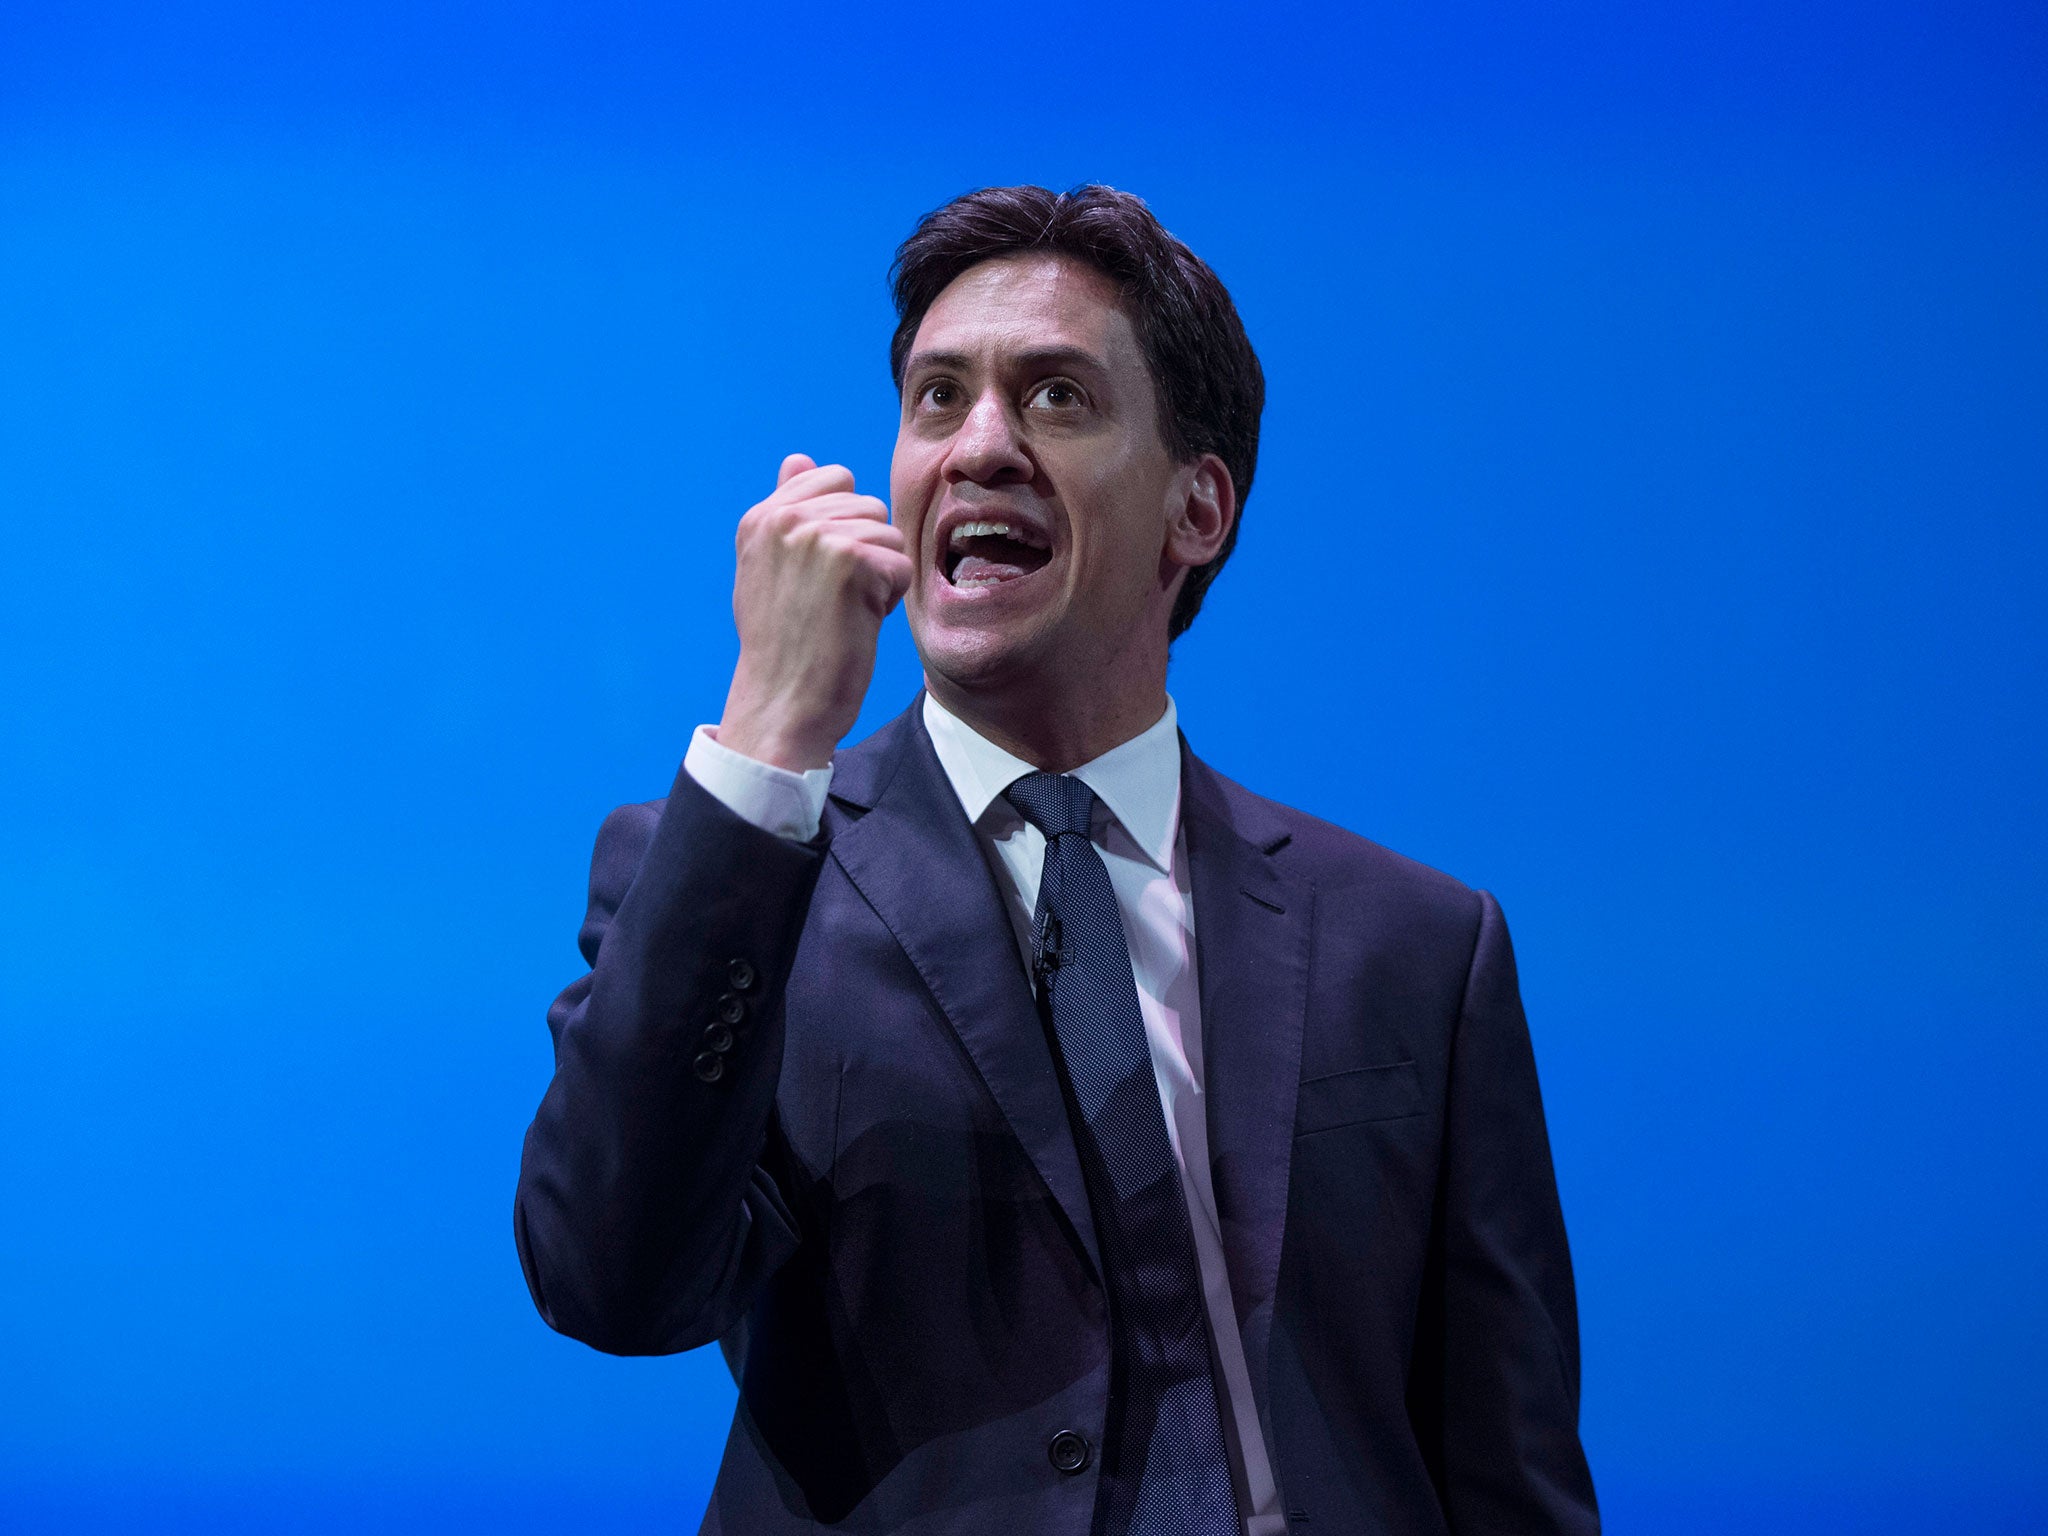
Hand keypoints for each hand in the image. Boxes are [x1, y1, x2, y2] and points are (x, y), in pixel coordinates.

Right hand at [716, 454, 912, 770]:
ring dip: (879, 576)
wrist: (783, 701)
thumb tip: (800, 459)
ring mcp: (817, 536)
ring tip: (841, 611)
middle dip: (864, 554)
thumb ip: (788, 511)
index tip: (817, 575)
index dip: (843, 527)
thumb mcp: (770, 568)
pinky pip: (900, 565)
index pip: (834, 478)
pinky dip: (888, 598)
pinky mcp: (851, 560)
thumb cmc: (783, 644)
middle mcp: (784, 518)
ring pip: (888, 535)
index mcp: (762, 516)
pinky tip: (856, 623)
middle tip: (829, 600)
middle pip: (869, 506)